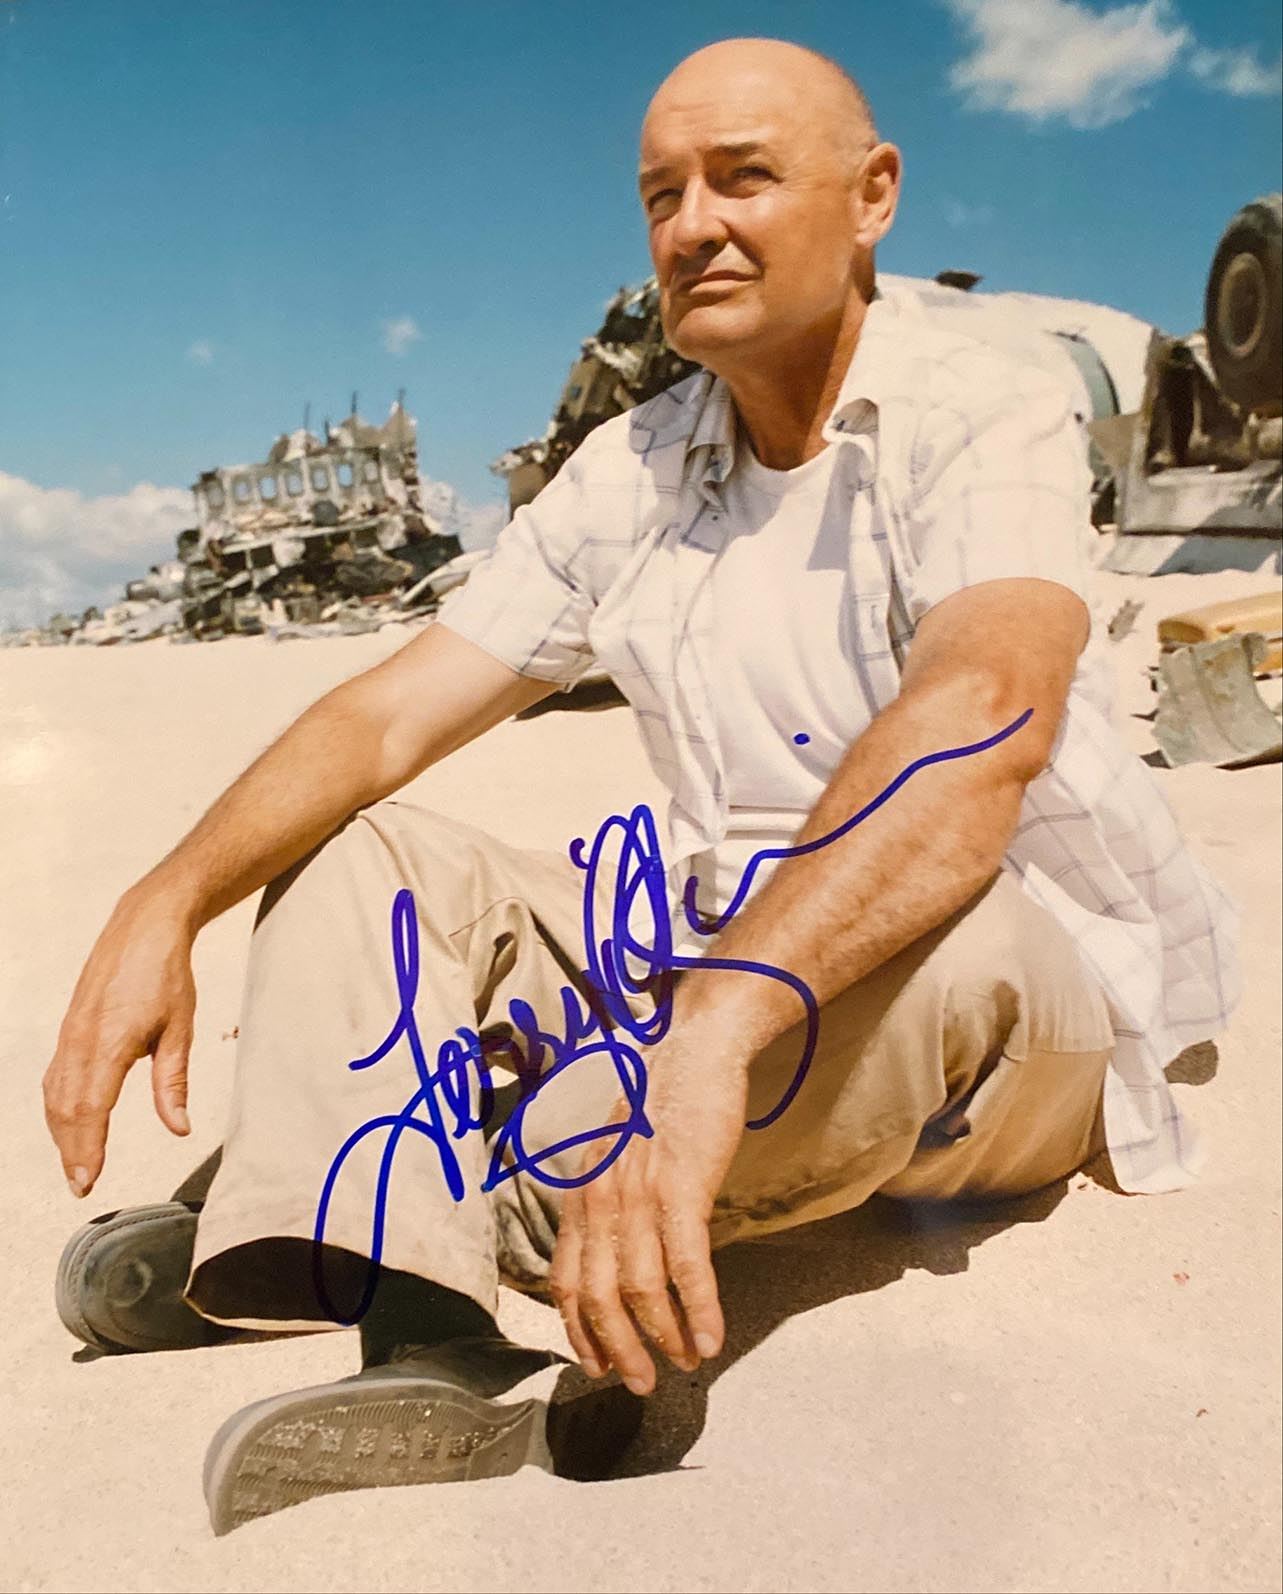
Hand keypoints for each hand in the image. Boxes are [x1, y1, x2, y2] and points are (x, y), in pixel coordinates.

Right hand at [43, 889, 197, 1197]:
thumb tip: (178, 1129)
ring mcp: (70, 1032)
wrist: (143, 927)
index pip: (90, 1109)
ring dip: (61, 1132)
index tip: (87, 1181)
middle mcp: (81, 1040)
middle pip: (65, 1109)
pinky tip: (68, 1122)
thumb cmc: (167, 975)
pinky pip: (55, 1075)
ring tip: (76, 1163)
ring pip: (55, 1094)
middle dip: (71, 1151)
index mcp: (110, 1042)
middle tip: (81, 1185)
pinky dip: (58, 1105)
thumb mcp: (180, 1029)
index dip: (86, 1149)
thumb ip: (173, 1082)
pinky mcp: (69, 1027)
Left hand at [548, 1036, 747, 1393]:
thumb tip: (618, 1257)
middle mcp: (600, 1200)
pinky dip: (701, 1310)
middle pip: (598, 1298)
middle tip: (642, 1384)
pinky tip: (713, 1338)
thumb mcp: (618, 1157)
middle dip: (620, 1351)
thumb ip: (611, 1205)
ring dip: (663, 1337)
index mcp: (582, 1196)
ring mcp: (639, 1196)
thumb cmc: (662, 1105)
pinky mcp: (683, 1190)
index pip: (564, 1281)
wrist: (693, 1054)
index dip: (579, 1332)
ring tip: (685, 1363)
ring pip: (642, 1290)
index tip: (598, 1366)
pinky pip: (688, 1267)